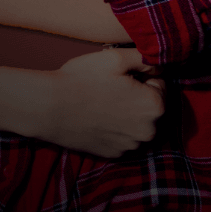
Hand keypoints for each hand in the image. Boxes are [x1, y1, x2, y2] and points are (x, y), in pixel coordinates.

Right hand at [45, 48, 164, 157]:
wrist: (50, 108)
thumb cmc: (83, 79)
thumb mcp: (116, 57)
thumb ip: (144, 57)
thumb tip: (158, 62)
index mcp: (154, 106)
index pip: (159, 83)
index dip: (141, 74)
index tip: (121, 73)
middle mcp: (148, 131)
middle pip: (150, 105)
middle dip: (136, 94)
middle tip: (111, 84)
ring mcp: (131, 145)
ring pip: (136, 121)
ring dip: (126, 111)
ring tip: (102, 100)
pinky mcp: (114, 154)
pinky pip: (122, 136)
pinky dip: (114, 126)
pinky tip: (97, 115)